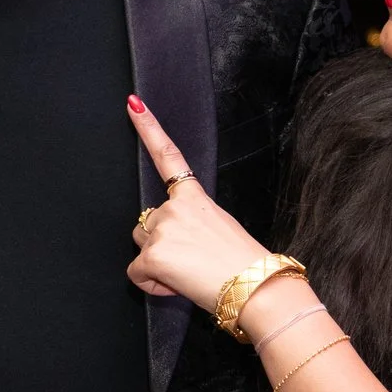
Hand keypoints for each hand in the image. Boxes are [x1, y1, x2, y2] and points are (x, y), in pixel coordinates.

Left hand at [124, 98, 270, 312]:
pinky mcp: (153, 254)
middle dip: (160, 243)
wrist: (257, 287)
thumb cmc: (244, 265)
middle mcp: (175, 206)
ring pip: (140, 246)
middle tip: (192, 261)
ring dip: (156, 263)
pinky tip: (177, 286)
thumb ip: (190, 224)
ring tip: (189, 274)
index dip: (148, 128)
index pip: (168, 156)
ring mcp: (163, 227)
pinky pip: (136, 274)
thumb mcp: (220, 229)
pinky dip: (152, 285)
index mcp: (194, 197)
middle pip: (146, 222)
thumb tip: (174, 243)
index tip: (133, 104)